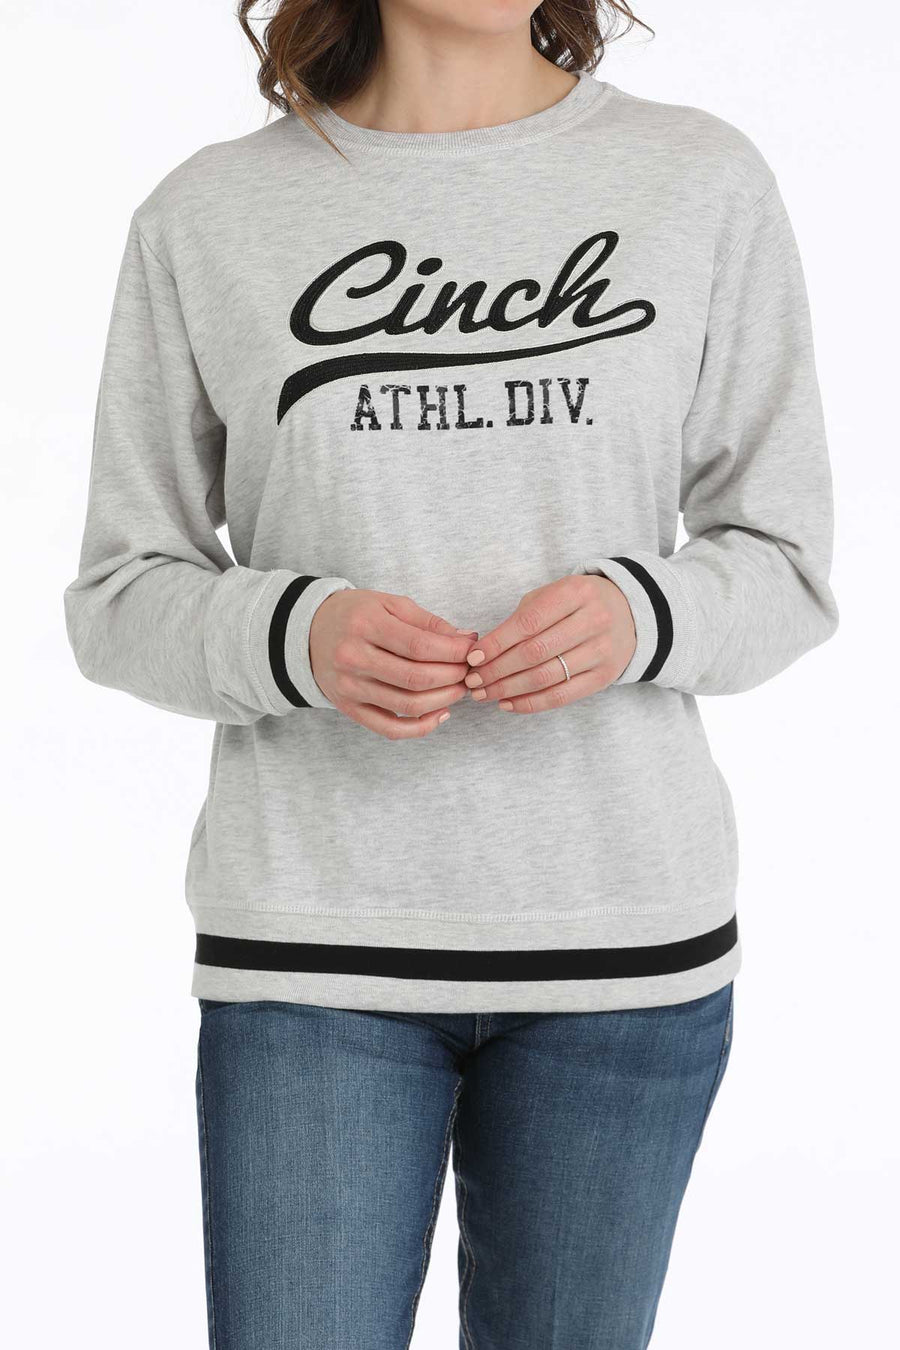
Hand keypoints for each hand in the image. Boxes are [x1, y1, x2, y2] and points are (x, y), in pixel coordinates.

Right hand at [309, 589, 477, 738]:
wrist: (308, 632)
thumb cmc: (356, 614)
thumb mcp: (389, 604)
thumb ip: (428, 622)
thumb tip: (466, 640)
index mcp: (365, 625)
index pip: (419, 646)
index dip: (453, 652)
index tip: (472, 651)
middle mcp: (353, 657)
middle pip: (416, 678)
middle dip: (453, 676)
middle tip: (469, 671)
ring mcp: (349, 687)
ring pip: (407, 705)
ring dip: (444, 700)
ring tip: (459, 688)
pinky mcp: (349, 708)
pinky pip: (390, 728)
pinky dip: (421, 727)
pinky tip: (441, 714)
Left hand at [462, 574, 635, 713]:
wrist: (629, 613)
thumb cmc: (577, 604)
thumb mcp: (553, 595)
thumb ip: (522, 618)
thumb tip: (483, 652)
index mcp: (576, 593)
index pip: (528, 622)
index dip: (497, 642)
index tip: (473, 657)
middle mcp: (593, 621)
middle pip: (535, 653)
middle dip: (497, 670)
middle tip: (473, 680)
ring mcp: (602, 651)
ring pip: (546, 677)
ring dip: (508, 689)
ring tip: (484, 694)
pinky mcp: (605, 676)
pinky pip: (562, 696)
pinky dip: (530, 703)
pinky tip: (508, 703)